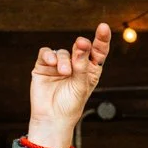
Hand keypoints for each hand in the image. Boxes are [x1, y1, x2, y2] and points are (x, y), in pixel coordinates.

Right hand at [28, 23, 110, 140]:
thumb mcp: (81, 85)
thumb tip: (82, 43)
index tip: (103, 28)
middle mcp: (75, 65)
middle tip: (82, 43)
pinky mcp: (44, 66)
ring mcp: (59, 64)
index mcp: (90, 70)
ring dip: (64, 60)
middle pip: (81, 47)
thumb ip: (82, 64)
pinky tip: (52, 63)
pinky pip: (46, 53)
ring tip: (65, 73)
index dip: (101, 39)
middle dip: (81, 45)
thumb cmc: (70, 105)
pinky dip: (49, 56)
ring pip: (62, 52)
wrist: (52, 119)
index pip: (98, 51)